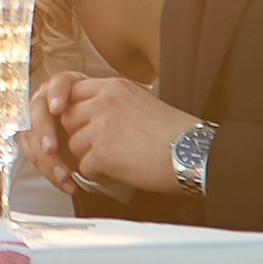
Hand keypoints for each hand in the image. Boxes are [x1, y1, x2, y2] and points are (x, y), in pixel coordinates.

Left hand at [33, 71, 193, 198]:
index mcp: (114, 86)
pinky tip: (120, 174)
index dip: (75, 114)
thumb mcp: (139, 103)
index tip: (82, 127)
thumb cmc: (176, 134)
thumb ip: (112, 105)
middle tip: (103, 149)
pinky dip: (99, 176)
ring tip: (117, 162)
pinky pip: (84, 168)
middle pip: (68, 120)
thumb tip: (89, 119)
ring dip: (91, 158)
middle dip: (81, 137)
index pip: (72, 92)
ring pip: (74, 146)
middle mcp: (105, 101)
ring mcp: (102, 125)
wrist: (194, 153)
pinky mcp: (103, 152)